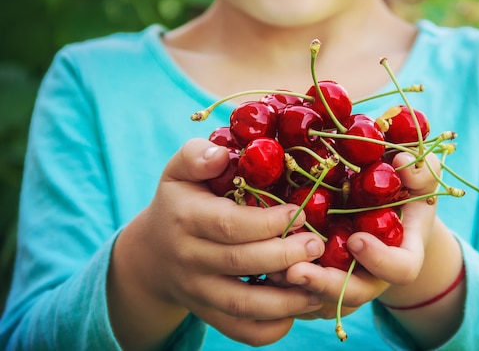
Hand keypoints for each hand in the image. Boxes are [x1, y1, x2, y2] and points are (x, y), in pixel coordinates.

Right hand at [107, 138, 325, 348]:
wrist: (152, 253)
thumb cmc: (179, 202)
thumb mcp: (179, 171)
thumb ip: (196, 155)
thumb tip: (222, 155)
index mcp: (185, 219)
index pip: (229, 225)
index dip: (268, 222)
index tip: (299, 214)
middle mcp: (189, 259)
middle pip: (241, 263)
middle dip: (285, 256)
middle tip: (317, 246)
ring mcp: (198, 292)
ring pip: (243, 304)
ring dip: (286, 299)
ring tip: (320, 285)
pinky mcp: (208, 314)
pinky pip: (240, 330)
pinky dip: (271, 328)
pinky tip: (298, 309)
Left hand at [280, 152, 439, 317]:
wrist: (382, 212)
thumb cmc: (403, 191)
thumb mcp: (418, 177)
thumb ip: (419, 171)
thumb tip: (403, 161)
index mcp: (403, 254)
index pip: (400, 270)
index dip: (380, 260)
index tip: (356, 239)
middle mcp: (374, 276)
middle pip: (354, 293)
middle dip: (324, 285)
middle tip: (295, 270)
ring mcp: (346, 283)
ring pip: (323, 300)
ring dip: (296, 288)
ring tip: (271, 271)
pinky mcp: (321, 284)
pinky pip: (303, 297)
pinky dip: (283, 286)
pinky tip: (261, 268)